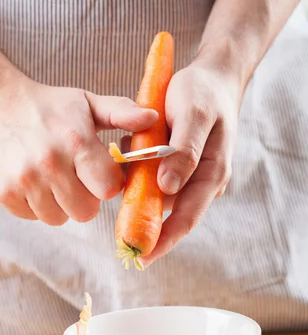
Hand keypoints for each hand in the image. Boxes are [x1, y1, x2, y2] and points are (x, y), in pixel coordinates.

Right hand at [0, 70, 157, 224]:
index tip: (98, 172)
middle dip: (85, 198)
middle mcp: (49, 163)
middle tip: (74, 177)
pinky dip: (34, 204)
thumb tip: (153, 119)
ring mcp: (23, 180)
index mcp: (76, 141)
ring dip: (59, 203)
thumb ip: (121, 113)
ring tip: (50, 177)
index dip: (107, 183)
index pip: (108, 188)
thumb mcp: (85, 102)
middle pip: (85, 212)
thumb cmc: (45, 106)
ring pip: (58, 218)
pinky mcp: (2, 192)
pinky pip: (32, 216)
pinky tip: (30, 180)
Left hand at [142, 58, 241, 265]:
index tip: (143, 256)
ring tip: (123, 198)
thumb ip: (184, 151)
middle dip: (149, 230)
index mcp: (212, 174)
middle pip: (173, 216)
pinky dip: (139, 182)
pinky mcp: (176, 168)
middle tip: (122, 245)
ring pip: (160, 200)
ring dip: (141, 202)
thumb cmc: (203, 93)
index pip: (188, 217)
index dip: (165, 239)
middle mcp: (201, 182)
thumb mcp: (194, 114)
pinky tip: (128, 170)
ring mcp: (189, 176)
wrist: (210, 77)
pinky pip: (154, 183)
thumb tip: (167, 188)